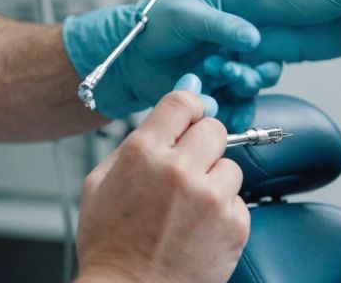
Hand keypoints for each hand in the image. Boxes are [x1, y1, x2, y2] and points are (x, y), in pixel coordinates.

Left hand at [62, 0, 281, 120]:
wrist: (127, 58)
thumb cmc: (153, 25)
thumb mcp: (188, 16)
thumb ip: (222, 25)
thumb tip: (252, 37)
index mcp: (233, 23)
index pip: (262, 39)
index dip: (262, 51)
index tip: (248, 53)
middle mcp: (234, 50)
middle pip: (261, 68)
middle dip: (250, 76)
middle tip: (229, 74)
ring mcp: (224, 74)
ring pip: (248, 90)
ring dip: (242, 96)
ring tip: (223, 92)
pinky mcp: (214, 95)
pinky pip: (234, 109)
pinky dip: (235, 115)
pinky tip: (230, 119)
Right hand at [75, 75, 247, 282]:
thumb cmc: (111, 244)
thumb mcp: (100, 183)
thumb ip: (137, 136)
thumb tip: (180, 96)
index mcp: (142, 153)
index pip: (183, 103)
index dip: (188, 111)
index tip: (188, 122)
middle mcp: (180, 170)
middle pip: (214, 129)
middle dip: (202, 147)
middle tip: (186, 172)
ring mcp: (211, 198)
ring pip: (230, 166)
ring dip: (214, 183)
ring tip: (188, 210)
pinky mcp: (235, 223)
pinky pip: (239, 200)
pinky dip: (223, 212)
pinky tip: (198, 229)